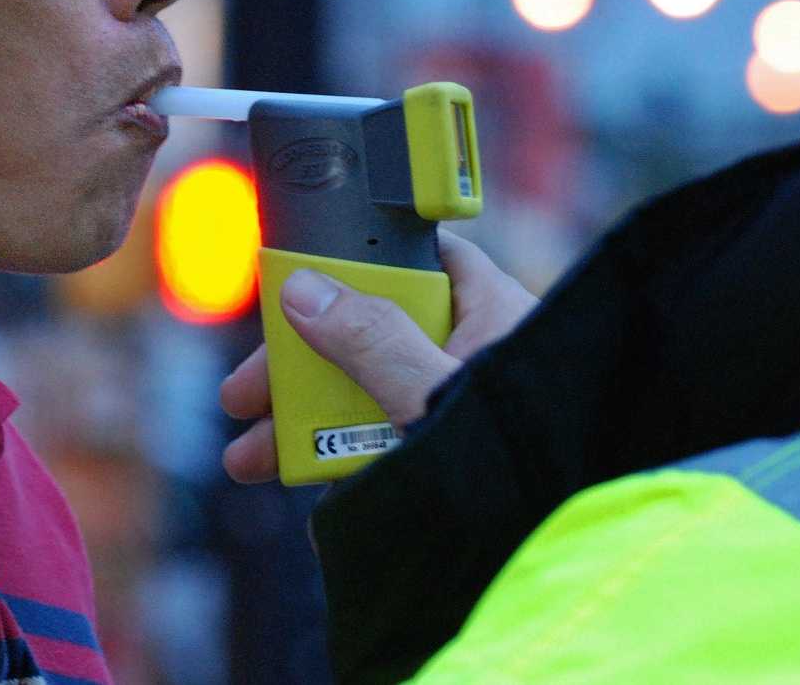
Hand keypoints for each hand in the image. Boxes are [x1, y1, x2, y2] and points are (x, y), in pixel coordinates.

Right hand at [220, 229, 537, 482]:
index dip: (348, 269)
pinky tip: (314, 498)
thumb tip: (305, 292)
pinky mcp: (452, 455)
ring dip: (305, 426)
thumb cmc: (530, 455)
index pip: (413, 260)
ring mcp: (460, 406)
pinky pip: (390, 447)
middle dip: (300, 371)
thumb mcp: (436, 393)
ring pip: (370, 396)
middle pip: (370, 335)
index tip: (289, 291)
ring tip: (251, 461)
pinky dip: (348, 466)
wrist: (556, 540)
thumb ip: (373, 341)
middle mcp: (473, 350)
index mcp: (489, 309)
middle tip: (243, 398)